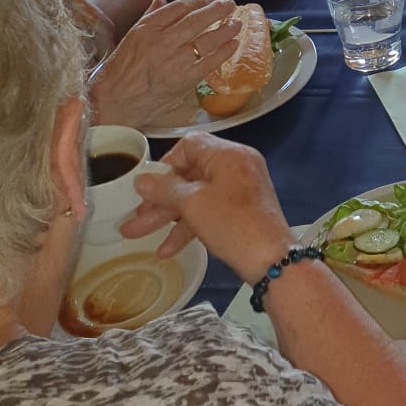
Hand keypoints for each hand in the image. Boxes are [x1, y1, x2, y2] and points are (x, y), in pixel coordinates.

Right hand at [90, 0, 242, 129]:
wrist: (114, 101)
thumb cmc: (120, 70)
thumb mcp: (131, 37)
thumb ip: (149, 16)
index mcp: (147, 28)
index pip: (178, 8)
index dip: (198, 2)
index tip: (208, 0)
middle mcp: (162, 41)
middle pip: (196, 21)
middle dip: (217, 10)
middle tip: (229, 4)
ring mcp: (174, 61)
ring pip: (206, 40)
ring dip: (225, 30)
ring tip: (237, 23)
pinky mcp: (183, 80)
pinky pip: (209, 62)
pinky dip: (224, 52)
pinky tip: (233, 45)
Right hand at [121, 132, 294, 283]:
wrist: (270, 260)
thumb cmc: (232, 224)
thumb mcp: (193, 204)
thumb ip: (165, 189)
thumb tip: (142, 180)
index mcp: (228, 154)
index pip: (189, 146)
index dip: (166, 165)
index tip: (149, 187)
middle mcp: (236, 166)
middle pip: (189, 175)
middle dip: (160, 199)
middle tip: (135, 217)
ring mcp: (240, 189)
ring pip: (196, 197)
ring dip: (168, 216)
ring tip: (137, 234)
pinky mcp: (241, 211)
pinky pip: (209, 211)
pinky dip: (189, 226)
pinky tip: (167, 249)